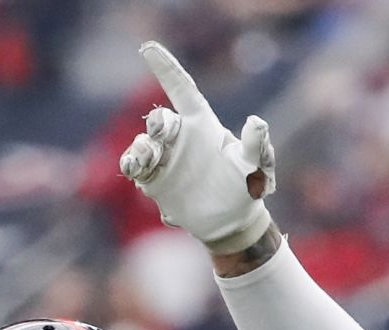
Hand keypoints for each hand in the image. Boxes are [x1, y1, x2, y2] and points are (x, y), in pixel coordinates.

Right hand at [119, 41, 275, 253]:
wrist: (231, 221)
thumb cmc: (246, 187)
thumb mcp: (256, 166)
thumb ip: (256, 144)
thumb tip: (256, 122)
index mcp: (202, 123)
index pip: (181, 88)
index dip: (166, 68)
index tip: (148, 49)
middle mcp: (180, 137)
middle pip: (160, 120)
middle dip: (157, 124)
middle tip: (160, 132)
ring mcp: (166, 159)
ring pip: (144, 144)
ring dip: (140, 149)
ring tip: (144, 161)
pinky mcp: (155, 181)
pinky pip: (136, 168)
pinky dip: (131, 165)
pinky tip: (133, 168)